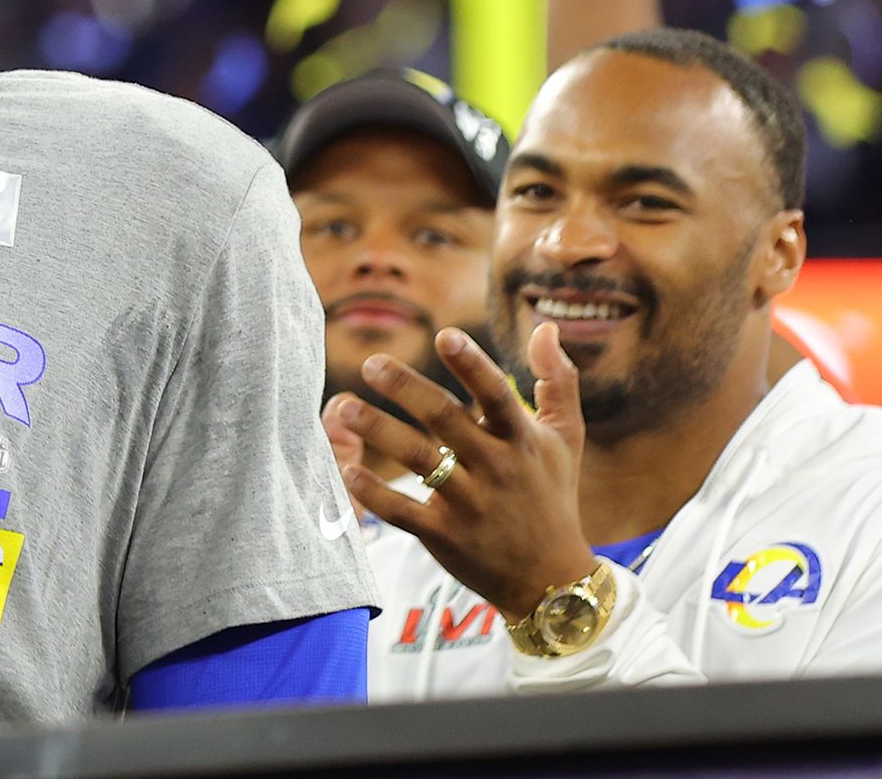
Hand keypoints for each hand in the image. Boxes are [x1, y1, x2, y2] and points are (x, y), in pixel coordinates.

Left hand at [328, 321, 596, 620]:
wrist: (552, 580)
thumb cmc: (552, 495)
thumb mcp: (566, 438)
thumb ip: (558, 381)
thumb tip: (545, 326)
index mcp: (521, 440)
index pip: (496, 394)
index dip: (472, 365)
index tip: (444, 335)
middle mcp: (497, 469)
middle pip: (446, 419)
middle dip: (406, 388)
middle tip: (370, 363)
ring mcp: (471, 504)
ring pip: (419, 461)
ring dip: (378, 431)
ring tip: (342, 407)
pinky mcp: (445, 536)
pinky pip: (403, 511)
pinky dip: (374, 491)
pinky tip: (346, 468)